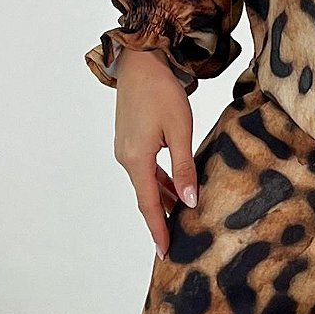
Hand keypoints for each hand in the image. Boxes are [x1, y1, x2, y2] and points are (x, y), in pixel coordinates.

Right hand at [114, 46, 199, 253]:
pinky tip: (175, 188)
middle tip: (178, 243)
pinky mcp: (130, 140)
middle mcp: (126, 158)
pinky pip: (145, 170)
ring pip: (146, 184)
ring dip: (162, 200)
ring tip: (181, 220)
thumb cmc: (162, 90)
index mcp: (137, 159)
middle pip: (146, 198)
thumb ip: (184, 167)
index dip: (159, 230)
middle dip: (161, 221)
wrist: (141, 60)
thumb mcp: (180, 130)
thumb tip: (188, 202)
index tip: (166, 253)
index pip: (149, 205)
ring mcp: (125, 149)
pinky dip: (159, 182)